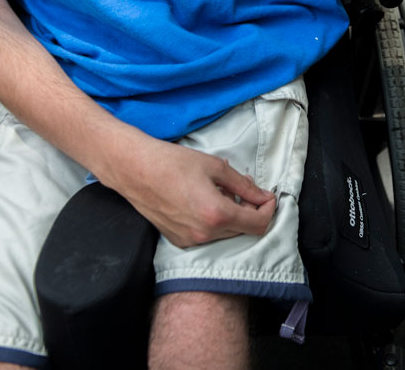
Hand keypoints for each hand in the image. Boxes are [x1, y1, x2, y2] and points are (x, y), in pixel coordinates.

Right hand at [105, 136, 276, 247]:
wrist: (135, 170)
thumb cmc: (173, 163)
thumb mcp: (215, 167)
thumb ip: (243, 185)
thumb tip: (262, 196)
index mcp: (217, 215)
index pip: (258, 224)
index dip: (268, 210)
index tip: (267, 196)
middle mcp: (205, 234)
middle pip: (244, 230)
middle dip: (250, 210)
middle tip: (243, 187)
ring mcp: (190, 240)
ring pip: (226, 234)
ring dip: (232, 216)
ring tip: (221, 191)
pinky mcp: (178, 240)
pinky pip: (207, 235)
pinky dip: (214, 221)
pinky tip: (204, 201)